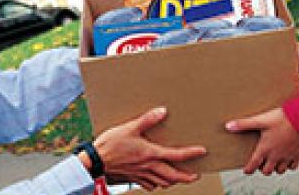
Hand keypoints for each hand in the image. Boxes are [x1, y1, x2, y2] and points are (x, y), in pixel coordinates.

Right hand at [90, 107, 206, 190]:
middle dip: (187, 177)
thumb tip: (162, 112)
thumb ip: (147, 120)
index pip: (176, 155)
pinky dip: (157, 184)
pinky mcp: (133, 178)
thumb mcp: (129, 128)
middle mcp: (149, 167)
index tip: (202, 151)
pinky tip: (156, 180)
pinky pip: (149, 185)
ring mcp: (141, 174)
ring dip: (173, 181)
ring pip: (163, 183)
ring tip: (178, 177)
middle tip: (196, 175)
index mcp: (150, 154)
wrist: (96, 161)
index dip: (191, 154)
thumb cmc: (111, 144)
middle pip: (173, 176)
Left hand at [225, 108, 298, 174]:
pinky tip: (287, 160)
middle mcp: (276, 156)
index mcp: (265, 149)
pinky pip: (293, 166)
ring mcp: (288, 156)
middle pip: (267, 171)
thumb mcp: (260, 120)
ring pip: (280, 170)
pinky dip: (289, 166)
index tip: (246, 171)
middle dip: (263, 169)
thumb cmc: (281, 119)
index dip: (248, 169)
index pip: (254, 164)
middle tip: (260, 164)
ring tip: (272, 162)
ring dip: (275, 168)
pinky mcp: (298, 155)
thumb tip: (228, 126)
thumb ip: (243, 124)